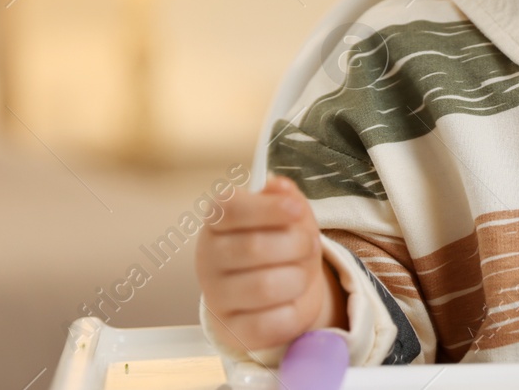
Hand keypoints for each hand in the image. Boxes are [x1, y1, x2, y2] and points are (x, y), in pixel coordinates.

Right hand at [196, 175, 347, 354]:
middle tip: (310, 245)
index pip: (229, 208)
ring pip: (265, 287)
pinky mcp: (233, 331)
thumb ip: (285, 198)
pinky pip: (271, 323)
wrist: (277, 292)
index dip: (267, 208)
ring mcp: (216, 298)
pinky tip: (295, 300)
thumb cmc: (279, 244)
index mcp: (216, 223)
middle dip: (297, 244)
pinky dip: (295, 311)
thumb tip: (279, 186)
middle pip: (254, 247)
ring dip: (299, 277)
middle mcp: (207, 259)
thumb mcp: (286, 216)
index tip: (296, 209)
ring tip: (304, 272)